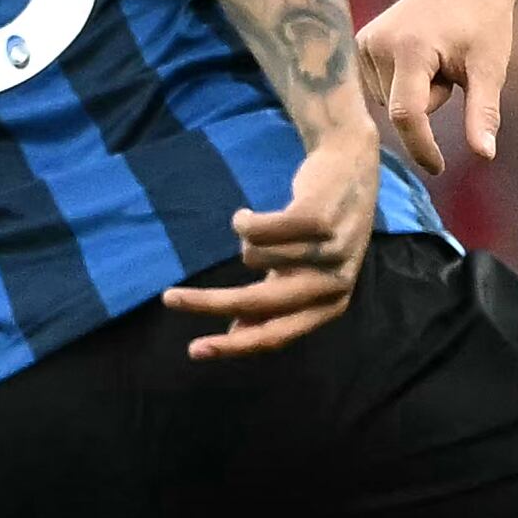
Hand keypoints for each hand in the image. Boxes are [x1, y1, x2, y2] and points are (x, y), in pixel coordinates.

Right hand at [167, 121, 380, 356]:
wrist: (350, 167)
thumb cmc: (320, 229)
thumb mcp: (302, 270)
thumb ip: (273, 301)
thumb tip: (235, 335)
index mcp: (332, 304)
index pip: (278, 334)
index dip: (234, 347)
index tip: (193, 351)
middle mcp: (336, 282)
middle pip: (258, 302)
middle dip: (208, 303)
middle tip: (168, 298)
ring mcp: (331, 250)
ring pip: (252, 257)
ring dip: (248, 240)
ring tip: (262, 226)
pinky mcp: (319, 219)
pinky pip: (256, 230)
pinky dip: (245, 221)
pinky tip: (248, 214)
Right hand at [362, 0, 517, 182]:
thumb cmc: (484, 25)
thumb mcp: (490, 69)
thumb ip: (483, 112)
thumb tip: (485, 155)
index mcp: (410, 49)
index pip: (408, 115)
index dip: (422, 147)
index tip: (439, 168)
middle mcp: (377, 44)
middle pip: (403, 110)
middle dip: (433, 102)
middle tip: (452, 67)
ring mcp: (363, 43)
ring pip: (391, 102)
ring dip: (418, 92)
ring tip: (436, 57)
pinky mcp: (359, 44)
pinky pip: (382, 89)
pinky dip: (404, 84)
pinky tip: (419, 56)